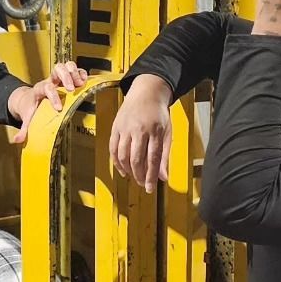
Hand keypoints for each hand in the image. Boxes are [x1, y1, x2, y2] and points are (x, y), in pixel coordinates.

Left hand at [7, 60, 87, 144]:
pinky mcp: (66, 78)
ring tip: (80, 83)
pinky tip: (85, 82)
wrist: (29, 98)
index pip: (46, 87)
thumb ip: (24, 128)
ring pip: (66, 65)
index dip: (53, 96)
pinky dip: (81, 73)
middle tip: (72, 89)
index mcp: (39, 89)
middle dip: (66, 77)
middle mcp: (49, 81)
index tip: (59, 108)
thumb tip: (17, 140)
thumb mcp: (27, 117)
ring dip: (74, 72)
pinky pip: (75, 70)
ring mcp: (58, 78)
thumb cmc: (31, 107)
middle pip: (57, 69)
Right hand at [109, 74, 172, 192]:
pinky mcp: (116, 127)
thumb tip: (163, 177)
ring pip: (123, 155)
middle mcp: (139, 130)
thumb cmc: (159, 114)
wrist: (146, 92)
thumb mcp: (167, 133)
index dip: (151, 176)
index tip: (150, 188)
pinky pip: (113, 148)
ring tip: (134, 177)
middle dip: (139, 175)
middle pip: (136, 159)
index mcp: (155, 131)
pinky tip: (122, 169)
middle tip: (143, 184)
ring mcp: (125, 128)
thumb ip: (165, 155)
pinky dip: (116, 161)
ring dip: (128, 170)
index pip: (152, 159)